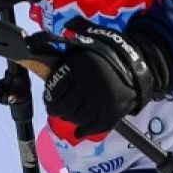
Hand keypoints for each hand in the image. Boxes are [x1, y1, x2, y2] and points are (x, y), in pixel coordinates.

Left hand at [43, 20, 172, 136]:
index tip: (51, 99)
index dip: (50, 96)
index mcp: (80, 64)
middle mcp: (89, 83)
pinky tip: (79, 131)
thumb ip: (63, 46)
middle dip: (58, 110)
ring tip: (72, 115)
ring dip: (72, 119)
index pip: (55, 88)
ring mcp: (101, 100)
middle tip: (59, 109)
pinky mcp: (113, 113)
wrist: (138, 63)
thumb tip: (34, 42)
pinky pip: (93, 127)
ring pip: (77, 118)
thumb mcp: (86, 43)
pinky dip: (84, 130)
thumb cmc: (107, 53)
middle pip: (63, 107)